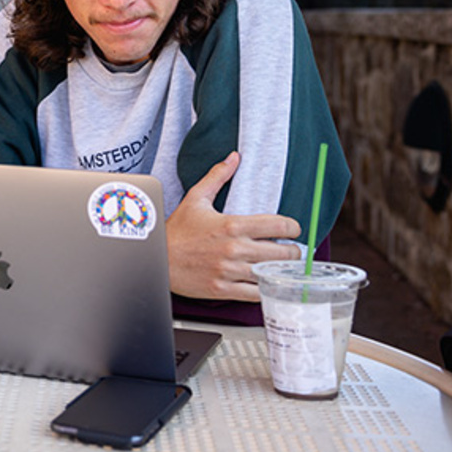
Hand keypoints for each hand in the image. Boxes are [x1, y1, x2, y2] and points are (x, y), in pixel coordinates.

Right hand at [165, 151, 302, 301]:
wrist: (157, 258)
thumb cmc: (177, 231)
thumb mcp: (196, 198)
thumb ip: (217, 177)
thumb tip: (233, 158)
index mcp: (232, 225)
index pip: (279, 225)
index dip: (293, 227)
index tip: (293, 230)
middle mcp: (234, 249)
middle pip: (282, 253)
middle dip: (292, 252)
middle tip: (291, 251)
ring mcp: (229, 271)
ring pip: (271, 274)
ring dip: (281, 271)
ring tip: (280, 267)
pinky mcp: (223, 289)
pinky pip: (255, 294)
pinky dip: (265, 289)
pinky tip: (264, 282)